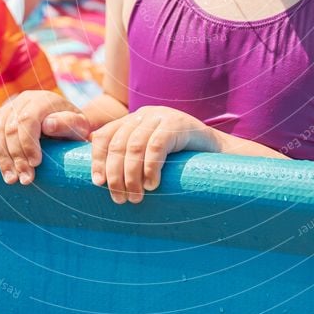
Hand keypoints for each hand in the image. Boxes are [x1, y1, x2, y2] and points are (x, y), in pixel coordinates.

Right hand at [0, 90, 90, 184]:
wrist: (65, 124)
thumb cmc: (73, 128)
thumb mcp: (78, 127)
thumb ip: (67, 124)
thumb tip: (48, 125)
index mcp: (43, 100)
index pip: (28, 120)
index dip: (28, 144)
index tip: (35, 164)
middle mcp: (24, 100)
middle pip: (10, 128)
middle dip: (16, 157)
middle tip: (25, 179)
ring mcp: (9, 106)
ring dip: (1, 157)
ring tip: (11, 178)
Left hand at [90, 105, 217, 203]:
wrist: (215, 151)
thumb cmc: (179, 159)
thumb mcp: (149, 156)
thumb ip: (129, 160)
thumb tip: (102, 182)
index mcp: (132, 121)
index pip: (104, 136)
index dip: (97, 160)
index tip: (98, 184)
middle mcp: (144, 115)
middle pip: (118, 144)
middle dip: (115, 175)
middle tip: (120, 199)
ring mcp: (161, 116)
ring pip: (135, 147)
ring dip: (131, 176)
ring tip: (136, 197)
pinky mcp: (177, 124)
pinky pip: (156, 146)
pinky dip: (151, 168)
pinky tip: (153, 185)